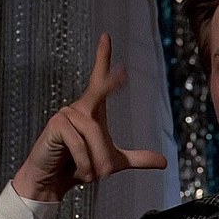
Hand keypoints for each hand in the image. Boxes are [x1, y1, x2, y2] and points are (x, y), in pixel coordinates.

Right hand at [12, 33, 167, 201]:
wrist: (54, 181)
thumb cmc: (80, 166)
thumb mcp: (114, 162)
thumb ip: (138, 159)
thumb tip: (164, 162)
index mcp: (92, 111)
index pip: (99, 80)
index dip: (103, 58)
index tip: (106, 36)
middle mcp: (79, 107)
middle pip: (101, 91)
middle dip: (112, 82)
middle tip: (120, 70)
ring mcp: (65, 114)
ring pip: (95, 136)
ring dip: (97, 163)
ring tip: (91, 174)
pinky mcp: (56, 126)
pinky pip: (80, 145)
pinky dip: (85, 164)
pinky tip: (78, 172)